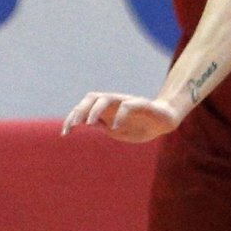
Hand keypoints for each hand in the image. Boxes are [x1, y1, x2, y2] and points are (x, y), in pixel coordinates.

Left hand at [64, 91, 183, 143]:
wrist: (165, 121)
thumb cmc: (140, 127)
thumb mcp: (118, 132)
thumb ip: (104, 127)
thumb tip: (88, 123)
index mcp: (106, 110)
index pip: (84, 108)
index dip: (72, 118)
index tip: (65, 133)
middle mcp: (114, 102)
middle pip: (91, 97)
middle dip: (80, 110)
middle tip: (73, 125)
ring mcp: (127, 101)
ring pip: (106, 97)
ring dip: (95, 109)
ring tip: (90, 123)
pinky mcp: (141, 103)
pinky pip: (128, 105)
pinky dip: (119, 116)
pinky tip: (116, 128)